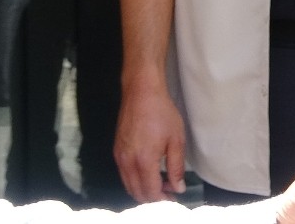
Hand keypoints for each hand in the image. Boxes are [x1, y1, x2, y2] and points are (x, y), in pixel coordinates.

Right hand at [113, 80, 186, 201]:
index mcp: (143, 161)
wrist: (141, 93)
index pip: (150, 192)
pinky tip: (150, 173)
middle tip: (169, 193)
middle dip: (153, 198)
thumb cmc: (162, 113)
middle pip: (137, 193)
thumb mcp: (176, 140)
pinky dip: (136, 180)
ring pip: (129, 185)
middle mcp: (127, 162)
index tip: (174, 199)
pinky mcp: (116, 151)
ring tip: (162, 184)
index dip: (163, 200)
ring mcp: (119, 157)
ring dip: (144, 190)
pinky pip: (124, 175)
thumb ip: (176, 167)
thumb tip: (178, 187)